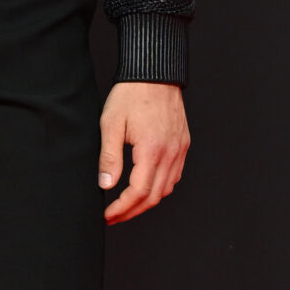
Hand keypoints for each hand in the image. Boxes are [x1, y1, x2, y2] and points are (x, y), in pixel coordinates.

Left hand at [97, 82, 189, 223]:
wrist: (154, 73)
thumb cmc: (131, 94)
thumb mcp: (111, 124)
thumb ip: (109, 157)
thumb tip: (105, 185)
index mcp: (152, 150)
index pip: (138, 192)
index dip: (121, 208)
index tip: (108, 215)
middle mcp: (170, 153)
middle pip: (154, 196)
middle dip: (132, 211)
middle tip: (114, 216)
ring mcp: (180, 149)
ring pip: (166, 188)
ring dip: (147, 201)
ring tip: (127, 205)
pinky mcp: (183, 144)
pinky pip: (175, 175)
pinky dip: (160, 187)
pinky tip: (146, 186)